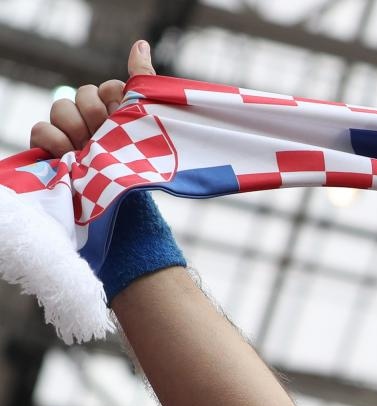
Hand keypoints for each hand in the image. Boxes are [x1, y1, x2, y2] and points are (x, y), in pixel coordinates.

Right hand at [28, 40, 156, 158]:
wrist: (124, 202)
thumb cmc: (138, 161)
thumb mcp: (148, 120)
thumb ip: (143, 81)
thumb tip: (139, 44)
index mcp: (115, 110)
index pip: (107, 88)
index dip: (115, 102)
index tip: (123, 118)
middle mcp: (91, 117)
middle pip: (82, 95)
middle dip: (96, 117)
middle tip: (106, 137)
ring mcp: (69, 131)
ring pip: (59, 107)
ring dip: (76, 130)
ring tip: (90, 149)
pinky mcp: (50, 147)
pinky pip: (40, 129)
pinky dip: (55, 142)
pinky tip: (70, 155)